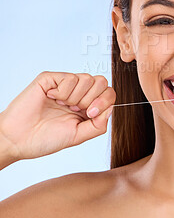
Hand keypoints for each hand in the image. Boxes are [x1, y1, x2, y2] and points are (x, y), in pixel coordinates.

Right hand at [0, 71, 115, 161]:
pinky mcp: (51, 78)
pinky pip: (70, 78)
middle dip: (91, 99)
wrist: (19, 139)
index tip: (90, 114)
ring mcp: (65, 84)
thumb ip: (98, 125)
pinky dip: (62, 92)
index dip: (104, 101)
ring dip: (75, 97)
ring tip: (62, 105)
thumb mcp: (78, 136)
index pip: (108, 93)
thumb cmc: (45, 139)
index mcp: (87, 106)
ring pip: (87, 79)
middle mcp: (78, 93)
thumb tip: (111, 109)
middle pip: (101, 82)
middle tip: (75, 110)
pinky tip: (52, 99)